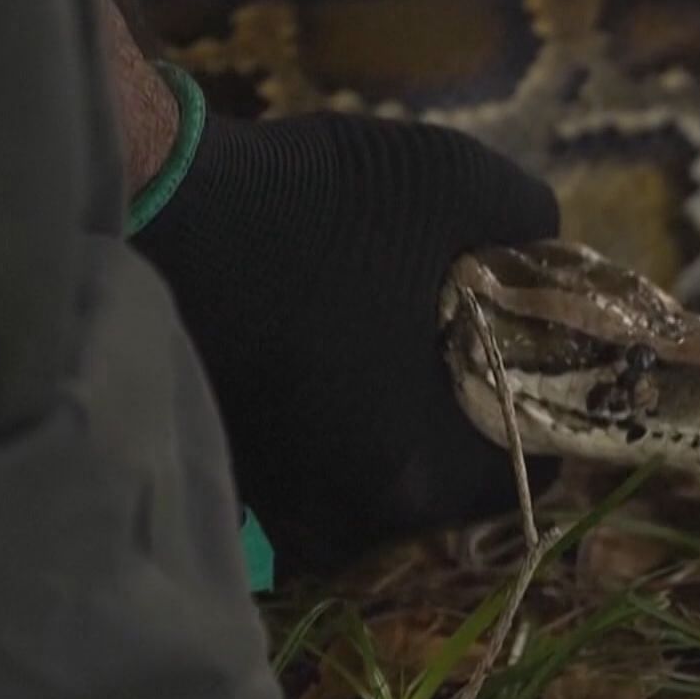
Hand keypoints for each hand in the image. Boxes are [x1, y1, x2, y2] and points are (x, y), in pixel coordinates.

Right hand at [130, 110, 561, 576]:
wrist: (158, 203)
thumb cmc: (317, 208)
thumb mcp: (457, 182)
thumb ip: (529, 227)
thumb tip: (541, 250)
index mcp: (415, 476)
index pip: (526, 472)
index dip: (538, 399)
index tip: (520, 343)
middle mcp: (345, 516)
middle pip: (445, 477)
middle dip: (458, 405)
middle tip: (451, 325)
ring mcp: (277, 503)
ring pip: (372, 467)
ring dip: (387, 408)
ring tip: (378, 322)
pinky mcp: (228, 467)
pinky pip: (309, 454)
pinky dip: (323, 408)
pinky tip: (314, 335)